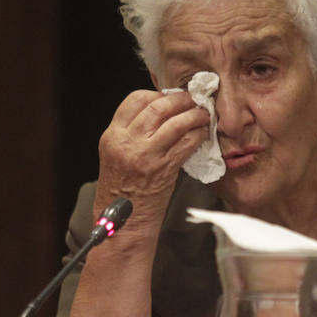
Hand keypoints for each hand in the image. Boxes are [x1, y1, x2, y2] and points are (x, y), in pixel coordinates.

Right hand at [94, 89, 209, 227]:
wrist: (123, 222)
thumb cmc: (124, 189)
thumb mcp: (118, 154)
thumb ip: (134, 132)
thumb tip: (164, 111)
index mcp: (112, 135)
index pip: (134, 99)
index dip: (157, 93)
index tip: (171, 97)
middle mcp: (126, 142)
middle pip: (157, 106)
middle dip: (180, 100)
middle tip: (194, 100)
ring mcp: (145, 155)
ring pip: (175, 122)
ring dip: (194, 115)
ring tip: (203, 114)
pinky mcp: (164, 168)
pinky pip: (187, 143)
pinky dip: (199, 134)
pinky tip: (203, 133)